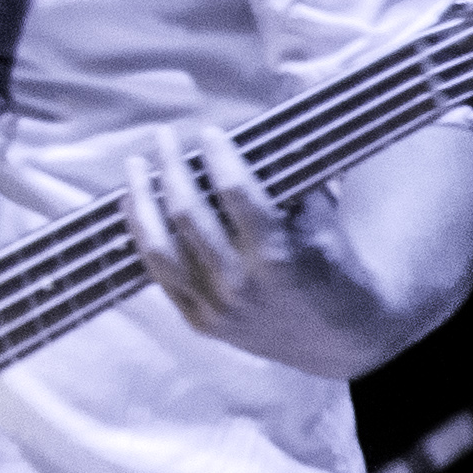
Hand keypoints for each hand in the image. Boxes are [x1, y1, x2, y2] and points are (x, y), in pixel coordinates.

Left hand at [120, 127, 343, 357]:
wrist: (341, 341)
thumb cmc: (336, 269)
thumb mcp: (325, 222)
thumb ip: (290, 183)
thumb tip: (258, 137)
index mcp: (279, 254)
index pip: (235, 192)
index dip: (218, 156)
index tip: (207, 131)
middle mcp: (241, 282)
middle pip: (188, 213)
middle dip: (171, 167)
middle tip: (163, 136)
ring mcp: (216, 306)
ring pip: (161, 246)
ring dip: (142, 199)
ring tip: (135, 165)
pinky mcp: (200, 322)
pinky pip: (159, 274)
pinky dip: (141, 236)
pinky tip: (132, 206)